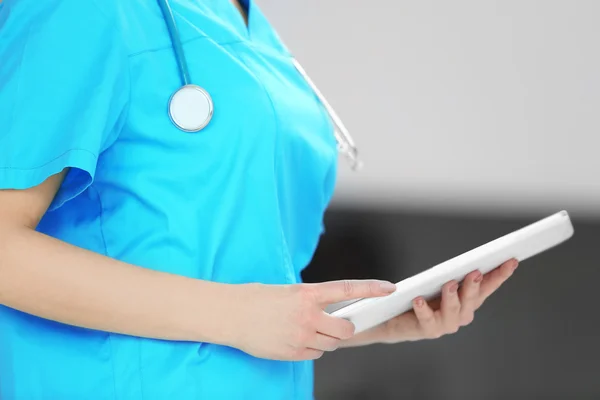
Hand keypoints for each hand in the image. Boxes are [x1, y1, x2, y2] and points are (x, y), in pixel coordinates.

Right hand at [229, 279, 396, 360]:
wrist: (229, 314)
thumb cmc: (256, 298)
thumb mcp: (287, 291)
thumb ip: (311, 301)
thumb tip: (331, 312)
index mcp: (306, 294)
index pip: (347, 289)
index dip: (371, 288)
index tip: (389, 288)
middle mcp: (307, 316)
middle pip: (345, 329)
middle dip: (346, 328)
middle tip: (337, 324)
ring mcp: (299, 336)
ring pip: (331, 344)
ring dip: (327, 339)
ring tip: (308, 329)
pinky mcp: (291, 353)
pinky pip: (314, 355)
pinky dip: (312, 349)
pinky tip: (296, 339)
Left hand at [341, 259, 518, 346]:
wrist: (394, 319)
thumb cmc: (419, 296)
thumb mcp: (438, 281)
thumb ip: (453, 274)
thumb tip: (468, 261)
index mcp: (467, 300)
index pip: (487, 286)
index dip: (500, 275)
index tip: (511, 260)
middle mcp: (460, 315)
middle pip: (472, 300)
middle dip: (475, 285)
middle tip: (475, 272)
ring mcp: (444, 324)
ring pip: (454, 312)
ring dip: (453, 297)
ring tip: (449, 284)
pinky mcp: (426, 329)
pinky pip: (427, 320)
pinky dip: (424, 309)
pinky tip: (418, 300)